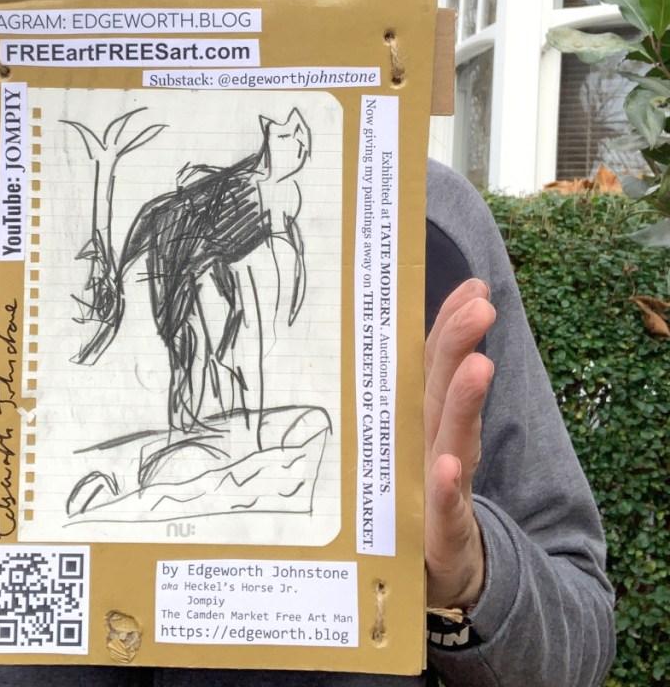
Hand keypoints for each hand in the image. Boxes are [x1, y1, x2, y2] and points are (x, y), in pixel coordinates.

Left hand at [424, 278, 494, 609]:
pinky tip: (449, 467)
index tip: (473, 286)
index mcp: (422, 420)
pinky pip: (443, 508)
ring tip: (479, 366)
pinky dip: (446, 488)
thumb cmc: (412, 494)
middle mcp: (435, 444)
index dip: (451, 324)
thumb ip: (394, 396)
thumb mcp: (397, 440)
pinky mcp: (441, 531)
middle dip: (461, 345)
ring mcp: (442, 486)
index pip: (435, 364)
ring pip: (455, 438)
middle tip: (481, 306)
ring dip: (466, 403)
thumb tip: (376, 340)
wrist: (440, 573)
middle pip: (446, 389)